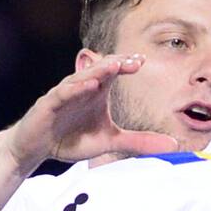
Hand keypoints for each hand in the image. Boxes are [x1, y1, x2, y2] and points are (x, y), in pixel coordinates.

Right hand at [1, 55, 176, 173]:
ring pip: (82, 76)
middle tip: (135, 61)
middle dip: (117, 64)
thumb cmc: (72, 140)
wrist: (37, 149)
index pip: (114, 72)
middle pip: (101, 69)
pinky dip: (76, 88)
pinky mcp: (49, 103)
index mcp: (97, 91)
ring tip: (114, 66)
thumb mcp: (111, 142)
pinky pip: (63, 92)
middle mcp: (82, 87)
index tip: (143, 61)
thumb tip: (174, 145)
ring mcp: (64, 93)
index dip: (127, 65)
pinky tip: (90, 85)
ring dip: (98, 70)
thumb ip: (140, 142)